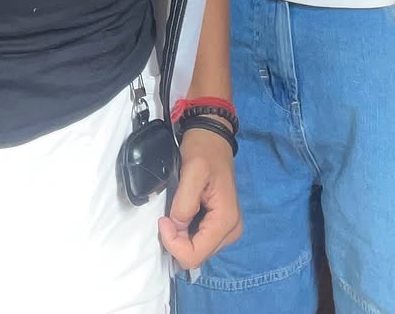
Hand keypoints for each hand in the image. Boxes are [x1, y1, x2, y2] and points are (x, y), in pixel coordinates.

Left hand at [158, 126, 240, 269]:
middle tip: (168, 215)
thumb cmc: (203, 151)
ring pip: (196, 251)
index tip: (164, 219)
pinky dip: (185, 233)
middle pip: (196, 256)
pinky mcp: (220, 225)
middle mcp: (231, 231)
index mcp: (226, 221)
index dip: (173, 243)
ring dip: (180, 237)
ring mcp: (227, 230)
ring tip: (176, 211)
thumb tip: (175, 227)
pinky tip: (183, 214)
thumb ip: (184, 204)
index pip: (194, 256)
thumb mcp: (192, 172)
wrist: (212, 137)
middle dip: (176, 241)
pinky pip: (199, 241)